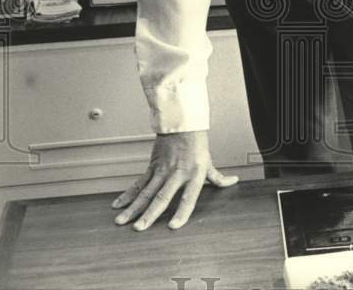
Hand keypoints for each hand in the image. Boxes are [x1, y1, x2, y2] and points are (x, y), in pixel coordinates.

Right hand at [112, 130, 237, 230]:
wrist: (182, 124)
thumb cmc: (197, 144)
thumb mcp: (208, 162)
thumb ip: (218, 177)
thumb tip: (233, 182)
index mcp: (194, 175)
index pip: (188, 198)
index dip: (182, 213)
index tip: (173, 227)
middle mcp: (177, 174)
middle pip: (162, 197)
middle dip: (149, 214)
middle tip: (139, 228)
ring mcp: (162, 171)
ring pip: (146, 192)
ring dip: (133, 208)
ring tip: (122, 221)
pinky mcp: (152, 166)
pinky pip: (139, 183)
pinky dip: (128, 194)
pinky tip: (119, 205)